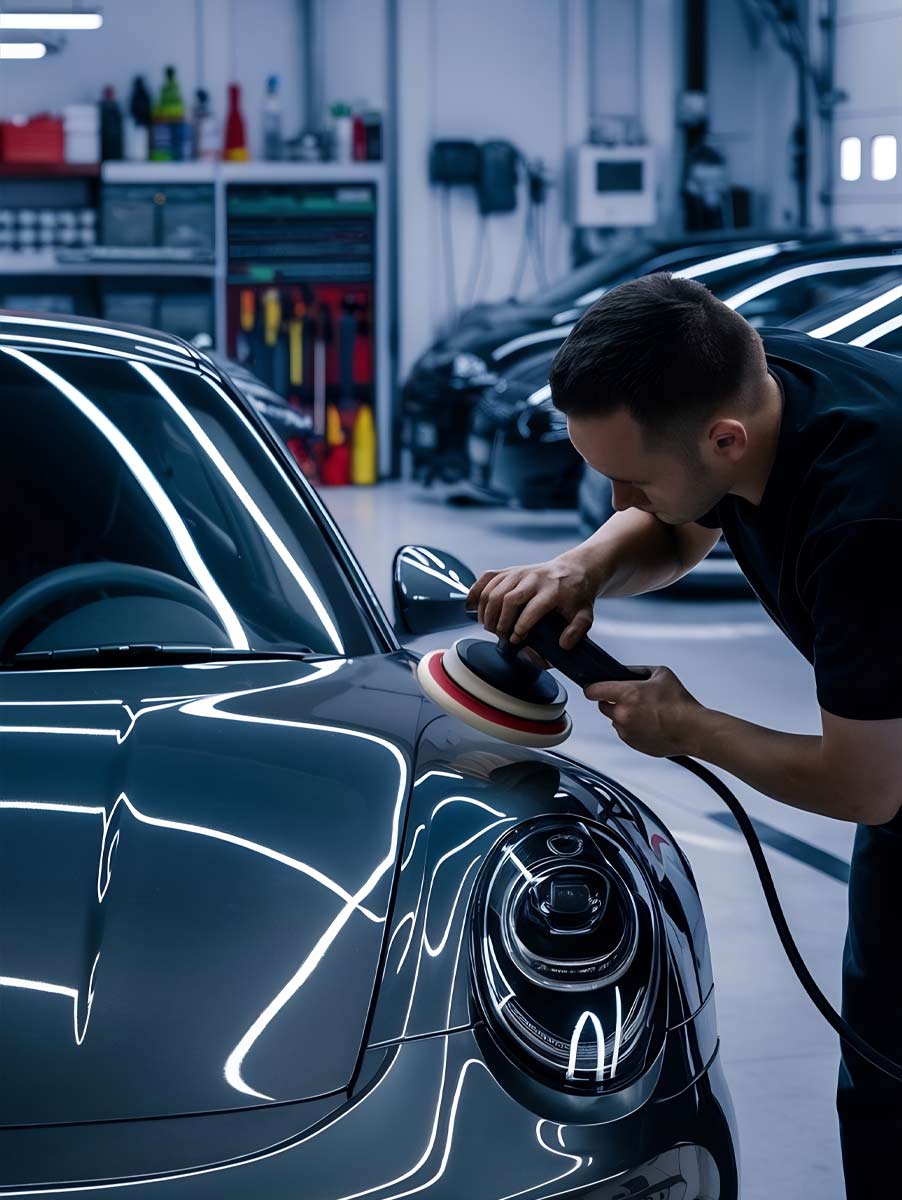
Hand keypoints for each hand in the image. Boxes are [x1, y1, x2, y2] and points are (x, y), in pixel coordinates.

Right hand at [465, 552, 601, 649]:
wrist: (575, 570)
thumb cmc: (577, 597)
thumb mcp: (585, 615)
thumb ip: (577, 631)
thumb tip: (563, 644)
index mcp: (554, 590)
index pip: (532, 609)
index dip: (520, 627)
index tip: (515, 640)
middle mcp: (535, 578)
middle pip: (509, 598)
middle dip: (500, 620)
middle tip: (499, 635)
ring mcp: (521, 572)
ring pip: (495, 588)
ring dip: (487, 610)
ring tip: (488, 626)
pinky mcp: (511, 570)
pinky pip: (488, 577)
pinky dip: (476, 591)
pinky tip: (472, 606)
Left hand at [584, 666, 705, 757]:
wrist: (692, 729)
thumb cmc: (680, 703)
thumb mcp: (660, 673)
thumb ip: (637, 670)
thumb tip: (623, 671)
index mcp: (627, 694)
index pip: (592, 690)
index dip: (593, 687)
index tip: (595, 687)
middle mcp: (622, 714)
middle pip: (602, 706)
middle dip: (612, 701)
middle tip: (630, 698)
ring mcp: (626, 731)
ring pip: (615, 720)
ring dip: (624, 715)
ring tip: (646, 712)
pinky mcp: (632, 743)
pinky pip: (625, 732)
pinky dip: (632, 728)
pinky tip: (649, 723)